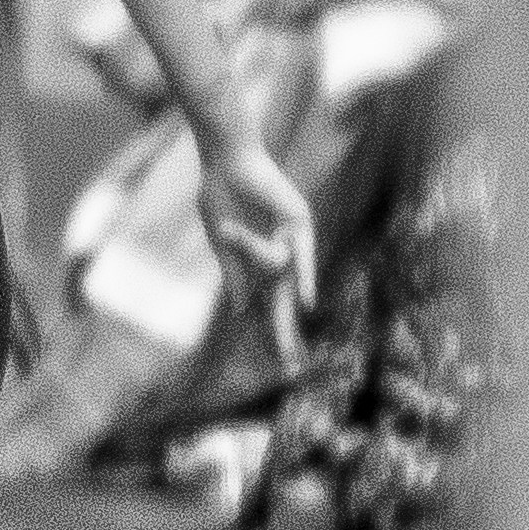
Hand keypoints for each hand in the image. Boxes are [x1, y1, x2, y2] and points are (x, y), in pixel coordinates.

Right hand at [196, 126, 318, 356]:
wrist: (223, 159)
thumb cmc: (221, 193)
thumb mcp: (221, 242)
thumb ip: (233, 274)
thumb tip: (240, 312)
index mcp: (260, 263)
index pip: (270, 305)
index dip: (275, 334)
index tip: (283, 367)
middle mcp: (282, 254)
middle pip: (285, 303)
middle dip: (285, 336)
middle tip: (292, 371)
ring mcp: (292, 238)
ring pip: (273, 266)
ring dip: (246, 247)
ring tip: (228, 226)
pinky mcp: (298, 219)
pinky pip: (297, 254)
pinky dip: (305, 277)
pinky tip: (307, 302)